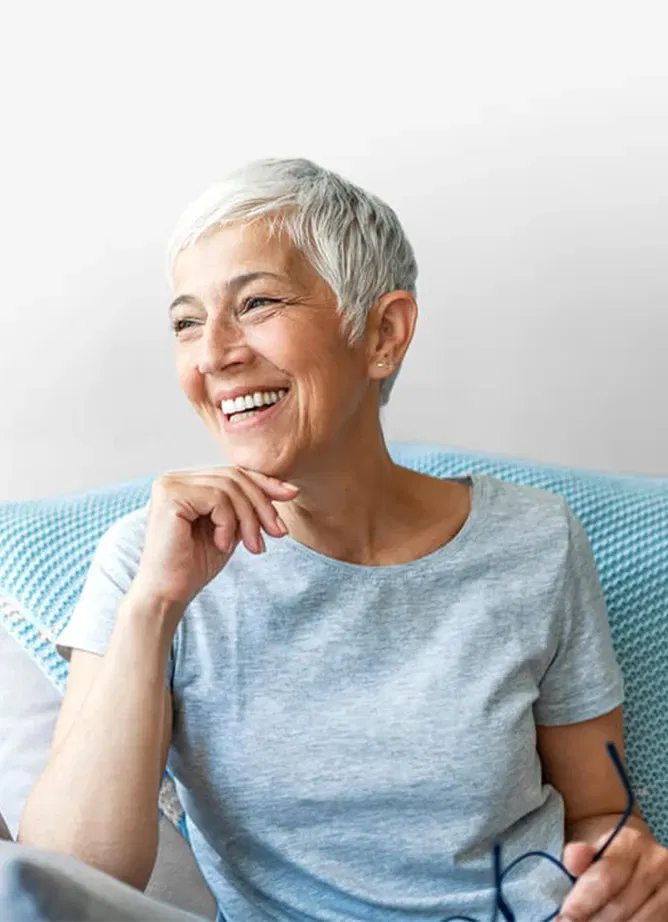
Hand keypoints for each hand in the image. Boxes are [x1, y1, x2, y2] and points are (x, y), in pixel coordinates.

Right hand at [132, 466, 298, 606]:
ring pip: (230, 487)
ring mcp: (170, 485)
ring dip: (249, 519)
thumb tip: (286, 488)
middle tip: (278, 533)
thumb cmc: (195, 566)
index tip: (292, 494)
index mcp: (187, 483)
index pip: (233, 472)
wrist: (169, 595)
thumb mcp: (231, 529)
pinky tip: (222, 544)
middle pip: (235, 476)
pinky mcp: (170, 496)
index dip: (264, 482)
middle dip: (262, 504)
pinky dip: (229, 523)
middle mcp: (175, 479)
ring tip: (252, 546)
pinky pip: (217, 499)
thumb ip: (247, 507)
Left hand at [558, 827, 667, 920]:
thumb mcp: (592, 850)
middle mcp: (657, 865)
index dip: (581, 903)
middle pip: (619, 908)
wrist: (638, 862)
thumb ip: (579, 856)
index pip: (604, 879)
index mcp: (632, 843)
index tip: (563, 918)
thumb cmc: (608, 859)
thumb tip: (572, 860)